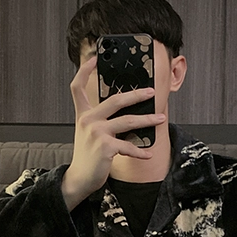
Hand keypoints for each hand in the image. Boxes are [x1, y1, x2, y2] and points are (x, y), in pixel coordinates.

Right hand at [61, 55, 165, 210]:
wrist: (80, 179)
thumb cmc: (88, 157)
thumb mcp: (89, 134)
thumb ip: (100, 120)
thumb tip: (125, 112)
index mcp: (83, 115)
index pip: (77, 87)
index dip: (84, 70)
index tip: (94, 58)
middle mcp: (88, 120)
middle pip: (114, 100)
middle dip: (136, 94)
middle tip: (151, 91)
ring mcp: (96, 133)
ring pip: (127, 121)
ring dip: (147, 119)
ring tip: (159, 118)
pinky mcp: (105, 147)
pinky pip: (128, 146)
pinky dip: (140, 151)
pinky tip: (148, 153)